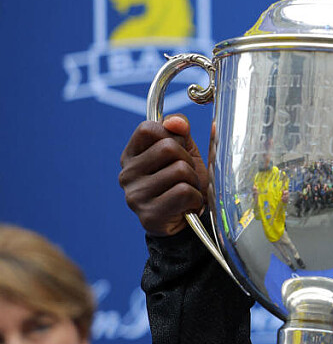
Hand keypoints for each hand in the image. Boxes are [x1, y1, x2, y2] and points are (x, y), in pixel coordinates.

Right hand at [119, 115, 209, 236]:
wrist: (184, 221)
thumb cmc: (182, 182)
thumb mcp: (183, 152)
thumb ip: (180, 132)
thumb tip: (177, 121)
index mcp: (131, 155)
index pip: (148, 128)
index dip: (171, 135)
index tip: (176, 151)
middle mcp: (127, 174)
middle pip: (168, 147)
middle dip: (187, 160)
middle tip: (185, 176)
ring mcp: (135, 196)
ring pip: (179, 170)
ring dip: (193, 181)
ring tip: (186, 191)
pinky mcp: (149, 214)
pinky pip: (184, 192)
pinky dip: (195, 198)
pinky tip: (187, 205)